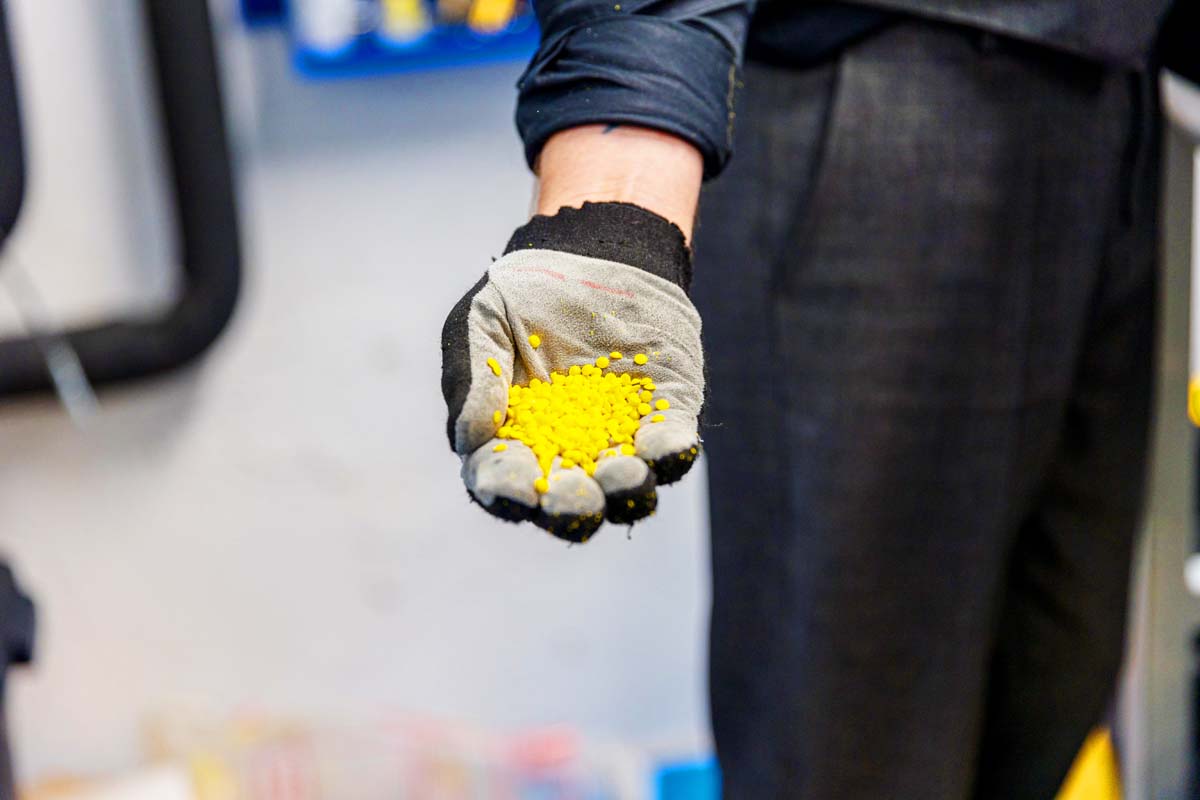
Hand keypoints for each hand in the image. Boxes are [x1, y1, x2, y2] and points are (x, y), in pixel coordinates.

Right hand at [440, 202, 704, 541]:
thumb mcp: (481, 323)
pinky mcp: (664, 418)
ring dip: (627, 491)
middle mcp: (566, 457)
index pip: (504, 481)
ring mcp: (618, 442)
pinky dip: (671, 454)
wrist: (591, 254)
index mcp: (511, 443)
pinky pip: (671, 447)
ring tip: (627, 478)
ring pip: (625, 488)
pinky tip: (667, 449)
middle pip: (567, 502)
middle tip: (577, 503)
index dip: (506, 490)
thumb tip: (471, 440)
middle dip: (572, 508)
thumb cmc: (523, 295)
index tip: (515, 488)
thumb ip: (473, 379)